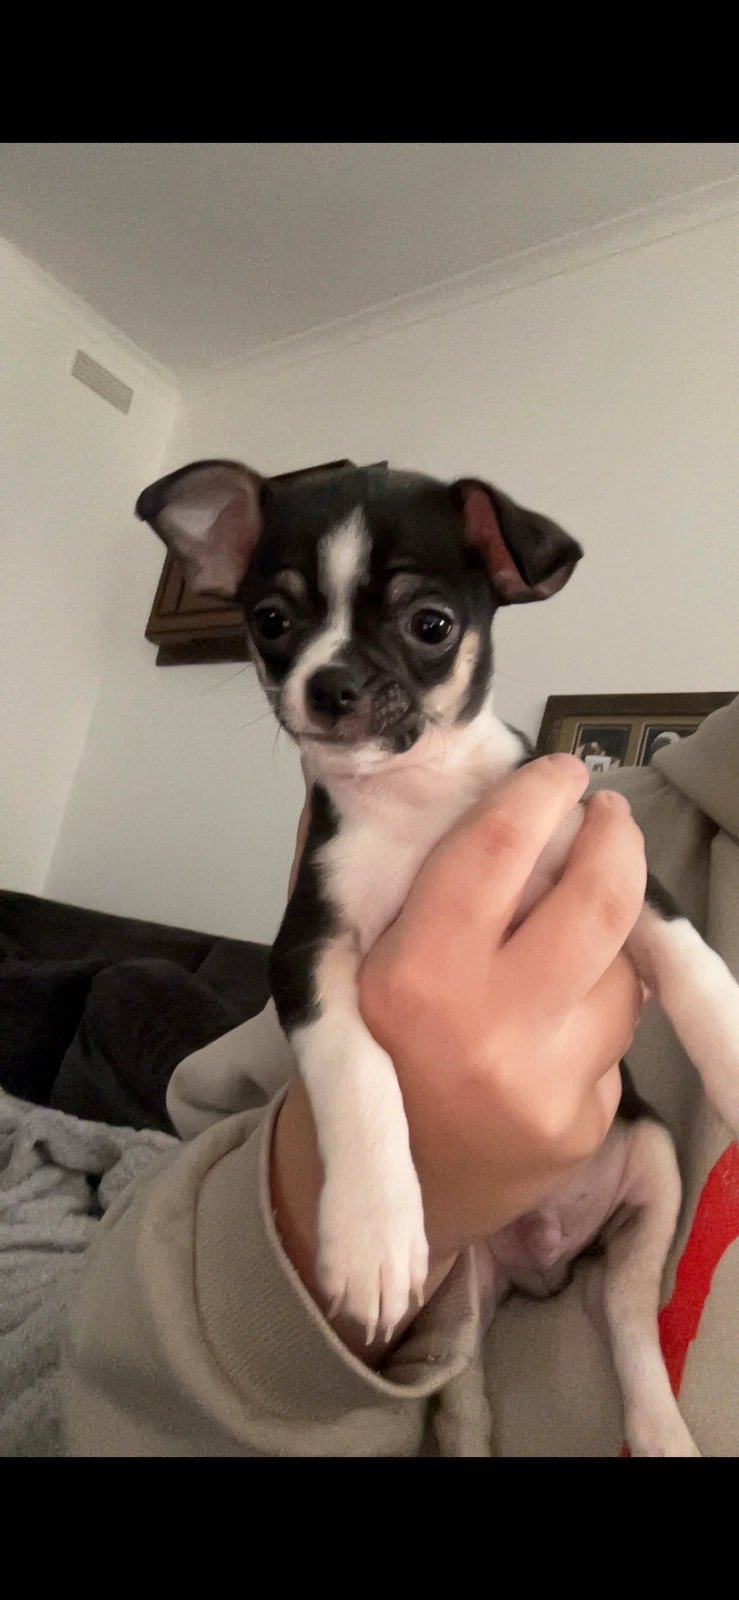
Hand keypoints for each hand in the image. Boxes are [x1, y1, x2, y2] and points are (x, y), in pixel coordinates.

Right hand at [272, 754, 645, 1357]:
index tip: (560, 771)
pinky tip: (554, 1024)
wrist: (384, 1189)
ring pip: (623, 968)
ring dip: (604, 936)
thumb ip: (367, 867)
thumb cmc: (366, 1052)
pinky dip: (597, 1010)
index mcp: (413, 976)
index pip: (500, 848)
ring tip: (558, 942)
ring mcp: (546, 1084)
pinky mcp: (585, 1124)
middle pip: (599, 900)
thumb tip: (409, 775)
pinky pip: (620, 1033)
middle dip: (615, 840)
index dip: (541, 792)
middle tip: (606, 817)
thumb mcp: (333, 956)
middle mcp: (487, 1029)